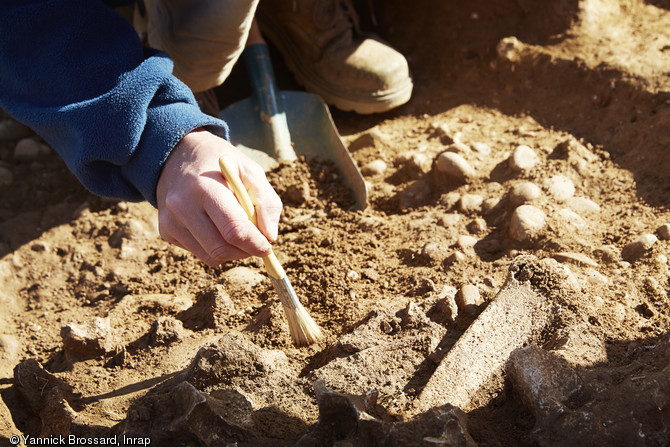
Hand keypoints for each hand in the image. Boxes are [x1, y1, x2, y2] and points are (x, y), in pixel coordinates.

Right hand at [156, 128, 281, 264]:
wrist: (179, 153)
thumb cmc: (221, 164)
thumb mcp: (250, 170)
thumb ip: (266, 201)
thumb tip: (270, 235)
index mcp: (204, 187)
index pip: (233, 229)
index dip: (255, 244)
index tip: (268, 246)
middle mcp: (181, 206)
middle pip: (221, 249)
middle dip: (245, 251)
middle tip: (256, 242)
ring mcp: (170, 221)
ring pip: (210, 256)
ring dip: (232, 252)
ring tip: (237, 231)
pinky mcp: (166, 231)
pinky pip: (199, 252)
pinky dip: (215, 246)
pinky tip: (216, 226)